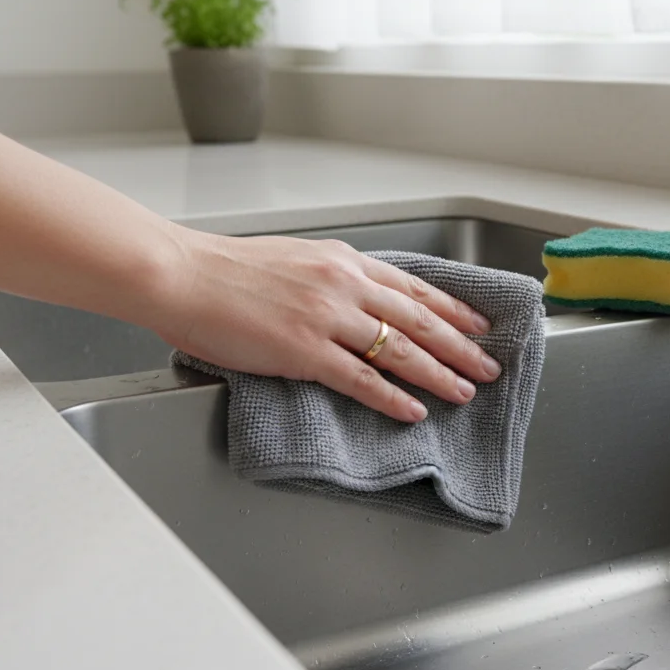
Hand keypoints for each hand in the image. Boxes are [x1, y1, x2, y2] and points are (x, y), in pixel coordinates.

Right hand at [153, 228, 500, 422]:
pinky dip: (392, 398)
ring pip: (400, 350)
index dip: (452, 310)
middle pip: (419, 320)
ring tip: (464, 392)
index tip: (479, 325)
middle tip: (489, 366)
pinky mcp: (304, 351)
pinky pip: (362, 380)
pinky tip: (414, 411)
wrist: (181, 274)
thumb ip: (332, 276)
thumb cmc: (226, 269)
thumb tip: (359, 297)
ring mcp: (327, 318)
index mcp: (343, 260)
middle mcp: (344, 284)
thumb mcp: (295, 258)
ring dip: (439, 374)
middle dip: (461, 347)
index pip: (413, 288)